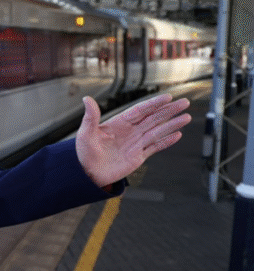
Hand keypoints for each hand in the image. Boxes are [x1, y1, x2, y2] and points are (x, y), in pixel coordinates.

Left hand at [75, 94, 190, 187]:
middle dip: (169, 110)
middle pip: (153, 118)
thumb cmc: (83, 152)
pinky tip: (177, 135)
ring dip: (172, 124)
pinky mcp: (138, 157)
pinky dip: (166, 141)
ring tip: (186, 117)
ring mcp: (135, 144)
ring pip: (157, 131)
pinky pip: (155, 147)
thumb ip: (90, 117)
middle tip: (185, 102)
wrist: (86, 173)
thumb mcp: (86, 133)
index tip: (168, 97)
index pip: (140, 110)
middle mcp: (130, 131)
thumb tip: (86, 99)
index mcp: (119, 123)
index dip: (154, 104)